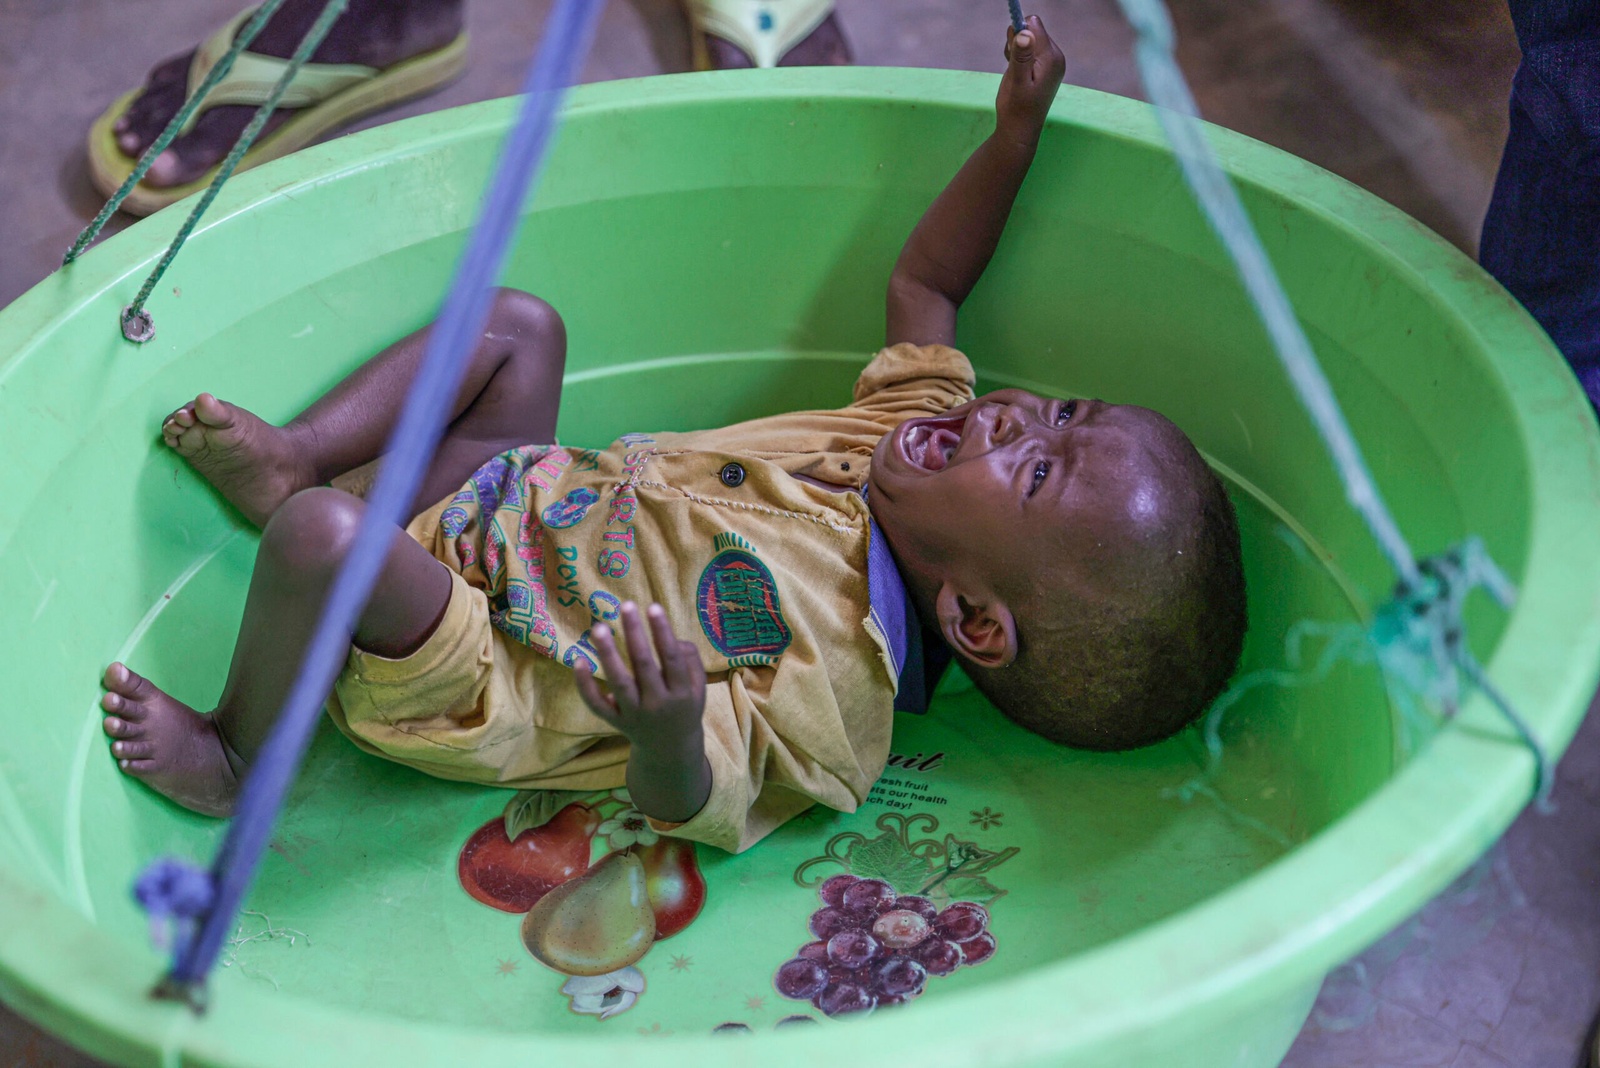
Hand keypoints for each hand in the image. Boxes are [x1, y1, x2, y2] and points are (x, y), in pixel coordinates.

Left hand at [574, 602, 706, 750]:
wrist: (670, 749)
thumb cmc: (684, 706)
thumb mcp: (698, 686)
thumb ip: (690, 658)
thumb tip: (669, 635)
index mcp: (681, 693)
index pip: (671, 658)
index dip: (662, 632)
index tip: (652, 607)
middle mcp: (658, 704)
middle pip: (643, 666)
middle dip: (635, 634)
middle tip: (626, 606)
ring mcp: (634, 714)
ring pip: (619, 683)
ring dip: (608, 654)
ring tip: (599, 628)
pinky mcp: (615, 721)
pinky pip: (596, 704)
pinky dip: (585, 685)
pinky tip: (579, 661)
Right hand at [997, 15, 1066, 143]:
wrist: (1020, 132)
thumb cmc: (1016, 110)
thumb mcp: (1016, 83)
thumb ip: (1021, 57)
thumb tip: (1024, 33)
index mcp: (1051, 58)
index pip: (1034, 25)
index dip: (1018, 33)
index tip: (1012, 51)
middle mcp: (1055, 56)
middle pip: (1032, 29)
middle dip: (1017, 42)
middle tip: (1013, 67)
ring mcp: (1051, 62)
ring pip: (1029, 38)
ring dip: (1017, 51)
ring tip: (1015, 73)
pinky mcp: (1045, 66)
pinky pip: (1030, 49)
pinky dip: (1019, 57)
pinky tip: (1018, 74)